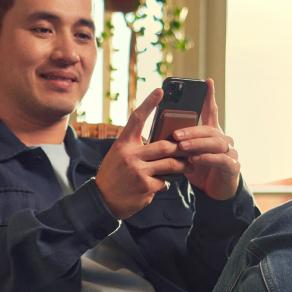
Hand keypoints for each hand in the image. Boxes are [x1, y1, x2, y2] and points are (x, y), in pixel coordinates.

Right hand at [96, 88, 189, 218]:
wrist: (102, 201)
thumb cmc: (113, 175)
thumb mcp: (119, 155)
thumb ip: (136, 147)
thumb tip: (161, 142)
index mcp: (123, 144)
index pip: (137, 119)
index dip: (149, 103)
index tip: (159, 91)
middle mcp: (130, 155)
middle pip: (164, 146)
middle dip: (180, 149)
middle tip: (190, 148)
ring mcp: (138, 171)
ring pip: (169, 165)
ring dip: (181, 166)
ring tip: (188, 166)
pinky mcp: (145, 187)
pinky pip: (164, 182)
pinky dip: (164, 183)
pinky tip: (157, 185)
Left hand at [172, 78, 240, 200]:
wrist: (213, 192)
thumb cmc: (198, 169)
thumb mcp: (186, 153)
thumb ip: (178, 142)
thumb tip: (158, 133)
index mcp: (211, 133)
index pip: (212, 112)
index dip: (209, 97)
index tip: (207, 82)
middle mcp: (223, 139)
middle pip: (209, 129)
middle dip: (192, 131)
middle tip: (175, 134)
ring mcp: (230, 152)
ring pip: (216, 143)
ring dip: (197, 144)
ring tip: (182, 147)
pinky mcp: (232, 166)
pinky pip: (221, 159)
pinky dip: (207, 159)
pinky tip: (195, 160)